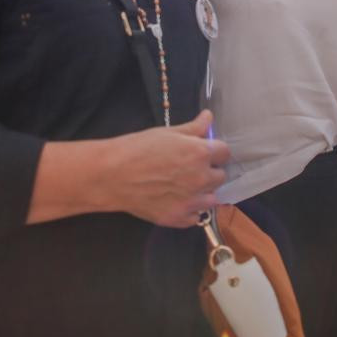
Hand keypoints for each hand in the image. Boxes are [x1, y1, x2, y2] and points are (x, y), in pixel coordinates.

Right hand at [103, 111, 229, 227]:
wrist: (111, 176)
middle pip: (220, 176)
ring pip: (212, 198)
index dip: (215, 150)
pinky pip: (196, 216)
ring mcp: (192, 202)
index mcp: (201, 154)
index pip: (225, 152)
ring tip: (184, 186)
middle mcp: (201, 179)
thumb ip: (193, 128)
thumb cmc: (137, 148)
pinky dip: (190, 210)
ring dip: (203, 192)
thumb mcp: (167, 132)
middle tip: (190, 168)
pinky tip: (177, 201)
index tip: (204, 151)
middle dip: (210, 171)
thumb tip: (209, 117)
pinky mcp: (179, 219)